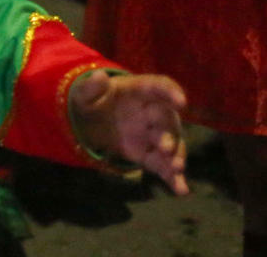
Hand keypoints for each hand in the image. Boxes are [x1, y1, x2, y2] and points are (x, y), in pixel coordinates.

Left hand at [68, 68, 188, 194]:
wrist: (89, 121)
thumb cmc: (92, 100)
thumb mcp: (84, 93)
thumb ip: (91, 88)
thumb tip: (98, 76)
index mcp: (139, 90)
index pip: (160, 86)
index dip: (171, 93)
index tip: (181, 102)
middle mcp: (152, 111)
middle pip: (167, 120)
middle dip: (169, 134)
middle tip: (166, 149)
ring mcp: (153, 133)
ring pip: (171, 143)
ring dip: (176, 155)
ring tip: (176, 169)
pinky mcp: (149, 154)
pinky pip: (163, 165)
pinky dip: (173, 177)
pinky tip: (181, 190)